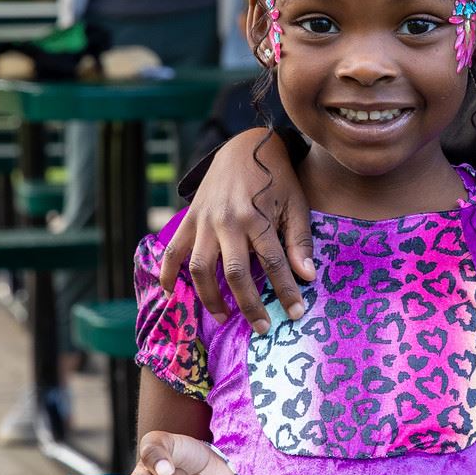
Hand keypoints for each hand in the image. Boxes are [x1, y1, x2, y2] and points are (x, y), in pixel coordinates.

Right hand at [159, 128, 314, 333]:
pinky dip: (168, 273)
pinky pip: (173, 251)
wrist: (245, 146)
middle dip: (249, 305)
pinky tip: (172, 293)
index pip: (274, 264)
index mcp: (258, 217)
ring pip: (200, 268)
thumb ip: (300, 241)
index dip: (286, 292)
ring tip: (224, 317)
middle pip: (235, 273)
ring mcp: (204, 221)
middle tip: (262, 328)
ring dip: (210, 298)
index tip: (296, 313)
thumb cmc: (277, 178)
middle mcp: (228, 222)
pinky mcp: (189, 218)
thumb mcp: (297, 204)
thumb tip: (308, 276)